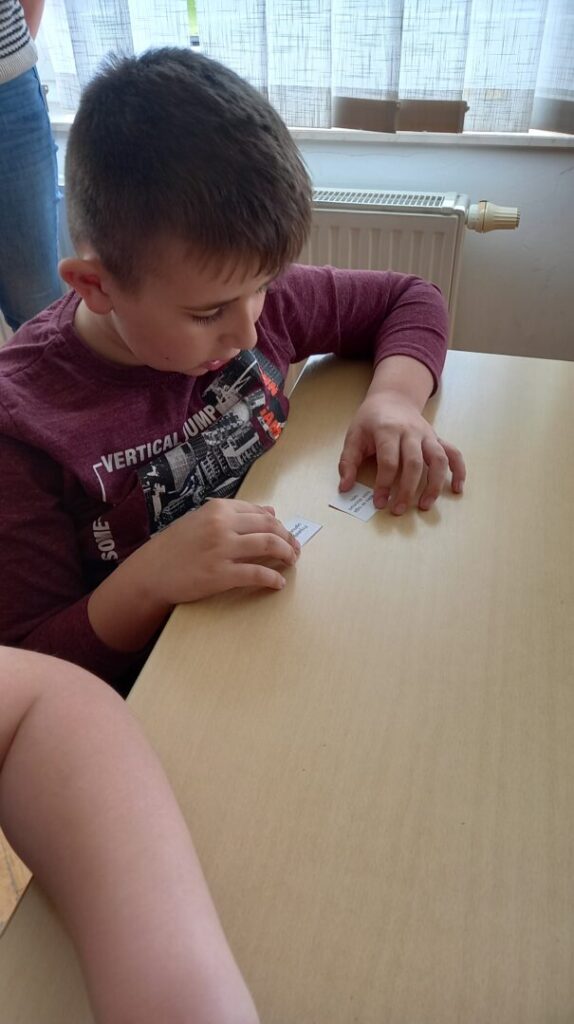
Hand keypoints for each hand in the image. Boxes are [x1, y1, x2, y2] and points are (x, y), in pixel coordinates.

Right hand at [148, 498, 300, 603]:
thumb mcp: (203, 520)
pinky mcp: (221, 574)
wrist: (151, 571)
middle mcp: (222, 525)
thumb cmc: (176, 546)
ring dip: (287, 554)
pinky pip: (257, 574)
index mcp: (218, 508)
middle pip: (270, 527)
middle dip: (289, 538)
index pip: (260, 513)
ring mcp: (222, 549)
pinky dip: (273, 578)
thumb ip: (235, 514)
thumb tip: (271, 511)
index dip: (279, 524)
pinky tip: (278, 583)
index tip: (286, 534)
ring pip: (269, 546)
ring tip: (292, 562)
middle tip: (295, 549)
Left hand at [338, 392, 465, 514]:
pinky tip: (457, 489)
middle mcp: (411, 432)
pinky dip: (459, 471)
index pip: (389, 461)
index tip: (379, 503)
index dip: (384, 484)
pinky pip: (453, 454)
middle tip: (398, 510)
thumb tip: (345, 488)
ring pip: (438, 460)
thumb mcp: (354, 435)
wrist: (393, 397)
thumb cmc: (371, 419)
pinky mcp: (437, 438)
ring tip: (425, 506)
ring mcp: (427, 435)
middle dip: (407, 490)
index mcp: (387, 430)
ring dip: (434, 485)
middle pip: (414, 463)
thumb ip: (348, 462)